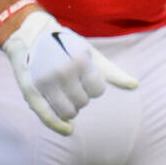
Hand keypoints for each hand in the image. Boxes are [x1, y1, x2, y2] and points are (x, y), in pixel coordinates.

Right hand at [1, 10, 137, 134]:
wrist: (31, 34)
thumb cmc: (67, 46)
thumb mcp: (91, 54)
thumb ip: (112, 72)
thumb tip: (135, 85)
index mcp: (80, 60)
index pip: (98, 90)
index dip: (94, 87)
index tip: (86, 78)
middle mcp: (63, 71)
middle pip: (83, 102)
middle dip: (82, 96)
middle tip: (72, 84)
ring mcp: (45, 82)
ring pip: (68, 112)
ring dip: (71, 108)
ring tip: (65, 95)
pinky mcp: (30, 91)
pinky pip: (47, 116)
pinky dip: (59, 126)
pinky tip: (68, 130)